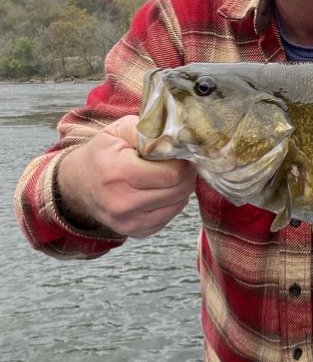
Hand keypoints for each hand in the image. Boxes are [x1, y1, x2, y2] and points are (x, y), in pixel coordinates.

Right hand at [56, 115, 196, 237]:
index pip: (171, 173)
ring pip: (178, 204)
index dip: (183, 160)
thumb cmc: (100, 154)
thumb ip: (148, 129)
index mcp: (119, 173)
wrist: (77, 185)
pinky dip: (172, 201)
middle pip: (179, 190)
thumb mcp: (118, 130)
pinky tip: (160, 189)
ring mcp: (130, 222)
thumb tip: (176, 137)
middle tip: (180, 161)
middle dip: (186, 173)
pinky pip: (170, 216)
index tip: (180, 151)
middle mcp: (123, 203)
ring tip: (169, 173)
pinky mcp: (137, 232)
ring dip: (181, 187)